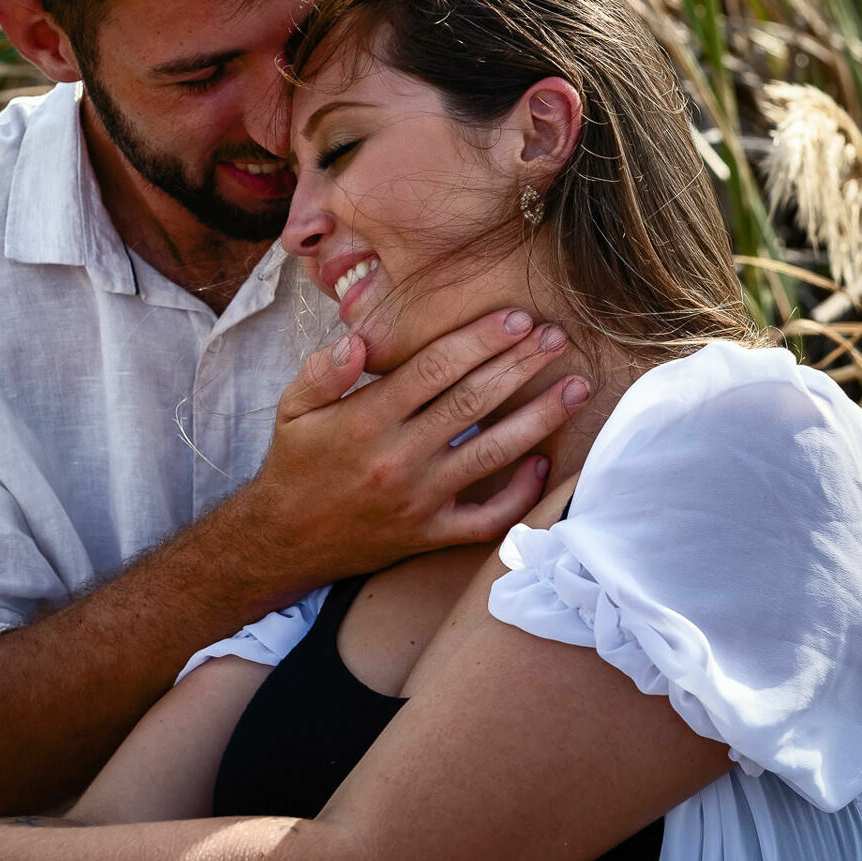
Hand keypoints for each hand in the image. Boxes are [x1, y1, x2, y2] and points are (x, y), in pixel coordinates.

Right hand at [245, 308, 586, 584]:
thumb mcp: (292, 408)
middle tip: (558, 338)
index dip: (481, 339)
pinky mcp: (431, 534)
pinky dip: (520, 493)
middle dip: (521, 365)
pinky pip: (488, 519)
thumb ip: (323, 370)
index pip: (436, 368)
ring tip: (576, 388)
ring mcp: (420, 500)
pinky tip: (545, 462)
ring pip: (492, 453)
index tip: (517, 318)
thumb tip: (358, 341)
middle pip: (473, 402)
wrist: (285, 542)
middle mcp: (398, 458)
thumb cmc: (296, 463)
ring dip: (540, 418)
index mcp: (366, 419)